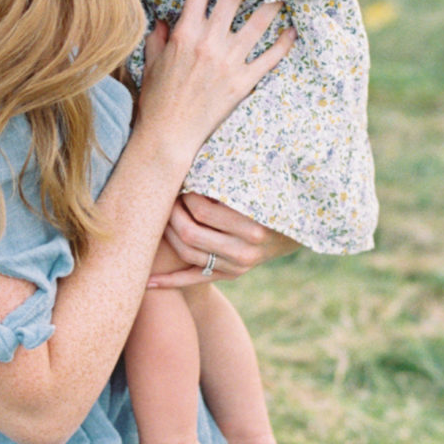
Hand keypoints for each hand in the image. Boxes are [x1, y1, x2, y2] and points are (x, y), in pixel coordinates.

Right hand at [135, 0, 293, 171]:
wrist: (169, 134)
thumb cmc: (157, 98)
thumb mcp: (152, 62)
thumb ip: (158, 37)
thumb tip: (162, 20)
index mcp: (185, 33)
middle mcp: (209, 42)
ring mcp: (229, 61)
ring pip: (258, 23)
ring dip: (273, 1)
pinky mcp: (243, 82)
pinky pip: (269, 58)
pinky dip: (283, 44)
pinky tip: (294, 31)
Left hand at [149, 192, 300, 284]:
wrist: (295, 230)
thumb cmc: (273, 198)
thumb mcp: (260, 187)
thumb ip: (230, 180)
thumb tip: (194, 161)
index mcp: (253, 226)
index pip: (203, 211)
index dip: (186, 195)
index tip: (182, 182)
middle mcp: (244, 251)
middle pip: (190, 233)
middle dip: (171, 213)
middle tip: (167, 197)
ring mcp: (236, 267)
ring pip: (187, 253)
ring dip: (167, 234)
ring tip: (160, 216)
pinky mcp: (228, 276)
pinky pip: (193, 279)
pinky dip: (169, 281)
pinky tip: (148, 281)